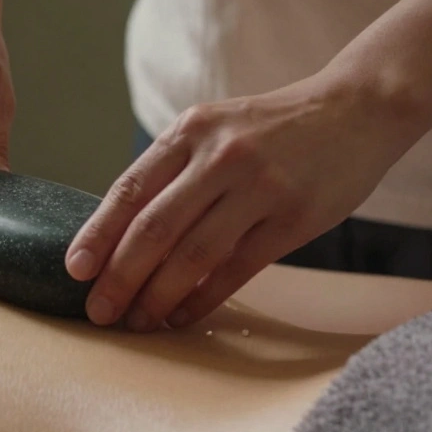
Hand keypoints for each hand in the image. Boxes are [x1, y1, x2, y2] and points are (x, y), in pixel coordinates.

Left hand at [66, 74, 421, 331]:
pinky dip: (204, 298)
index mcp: (190, 130)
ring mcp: (259, 187)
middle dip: (119, 277)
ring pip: (192, 255)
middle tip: (98, 311)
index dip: (97, 234)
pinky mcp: (294, 218)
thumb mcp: (216, 128)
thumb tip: (121, 234)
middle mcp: (220, 156)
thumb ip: (174, 171)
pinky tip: (182, 317)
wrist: (357, 109)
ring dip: (158, 296)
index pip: (129, 189)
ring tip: (137, 322)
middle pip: (154, 228)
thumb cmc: (273, 129)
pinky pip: (237, 270)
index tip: (74, 270)